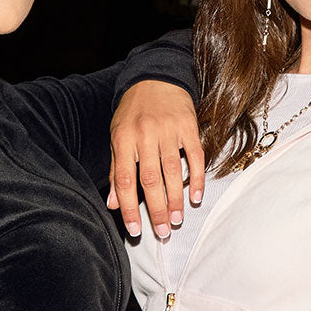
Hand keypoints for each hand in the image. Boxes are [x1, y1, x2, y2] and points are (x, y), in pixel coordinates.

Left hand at [109, 82, 205, 239]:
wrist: (155, 78)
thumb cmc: (133, 112)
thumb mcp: (117, 137)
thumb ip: (116, 170)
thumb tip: (114, 204)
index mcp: (123, 139)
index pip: (123, 179)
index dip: (128, 207)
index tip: (135, 230)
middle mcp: (144, 135)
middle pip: (150, 179)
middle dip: (156, 209)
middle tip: (162, 232)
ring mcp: (168, 130)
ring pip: (172, 171)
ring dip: (175, 199)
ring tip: (177, 221)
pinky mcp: (188, 126)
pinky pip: (195, 156)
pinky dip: (196, 178)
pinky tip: (196, 197)